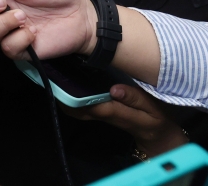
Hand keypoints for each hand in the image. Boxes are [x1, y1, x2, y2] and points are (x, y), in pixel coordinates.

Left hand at [65, 85, 186, 157]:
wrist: (156, 133)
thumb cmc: (156, 117)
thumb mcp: (152, 107)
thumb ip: (134, 98)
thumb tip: (114, 89)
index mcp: (116, 112)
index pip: (91, 106)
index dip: (75, 97)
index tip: (62, 83)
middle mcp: (103, 114)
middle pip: (77, 108)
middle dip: (63, 95)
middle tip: (51, 75)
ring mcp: (99, 113)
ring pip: (76, 108)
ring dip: (65, 95)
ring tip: (55, 74)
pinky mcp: (99, 111)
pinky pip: (81, 106)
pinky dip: (71, 95)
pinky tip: (66, 80)